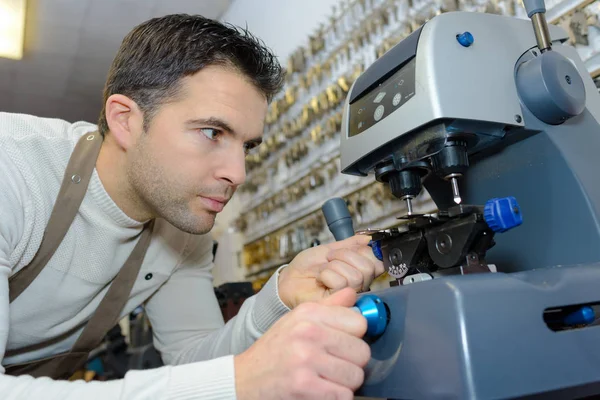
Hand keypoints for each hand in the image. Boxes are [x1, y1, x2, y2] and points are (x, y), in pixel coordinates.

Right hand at [234, 288, 369, 399]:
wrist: (243, 379)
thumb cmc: (273, 351)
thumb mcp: (295, 321)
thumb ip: (328, 307)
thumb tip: (353, 294)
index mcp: (308, 313)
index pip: (359, 323)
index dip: (354, 336)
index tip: (341, 344)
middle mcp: (308, 332)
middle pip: (362, 352)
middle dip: (351, 363)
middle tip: (332, 365)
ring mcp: (306, 360)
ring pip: (356, 376)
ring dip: (344, 383)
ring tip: (324, 379)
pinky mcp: (305, 387)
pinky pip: (343, 396)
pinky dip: (335, 398)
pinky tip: (320, 391)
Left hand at [278, 235, 384, 308]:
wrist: (291, 278)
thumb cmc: (309, 266)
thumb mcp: (332, 248)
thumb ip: (352, 243)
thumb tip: (370, 239)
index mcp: (361, 271)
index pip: (377, 260)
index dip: (362, 251)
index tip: (346, 249)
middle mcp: (359, 285)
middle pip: (368, 267)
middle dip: (344, 256)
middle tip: (330, 259)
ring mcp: (349, 295)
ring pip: (355, 275)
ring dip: (333, 266)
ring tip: (323, 270)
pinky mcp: (338, 302)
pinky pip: (341, 282)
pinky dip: (326, 275)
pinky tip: (320, 279)